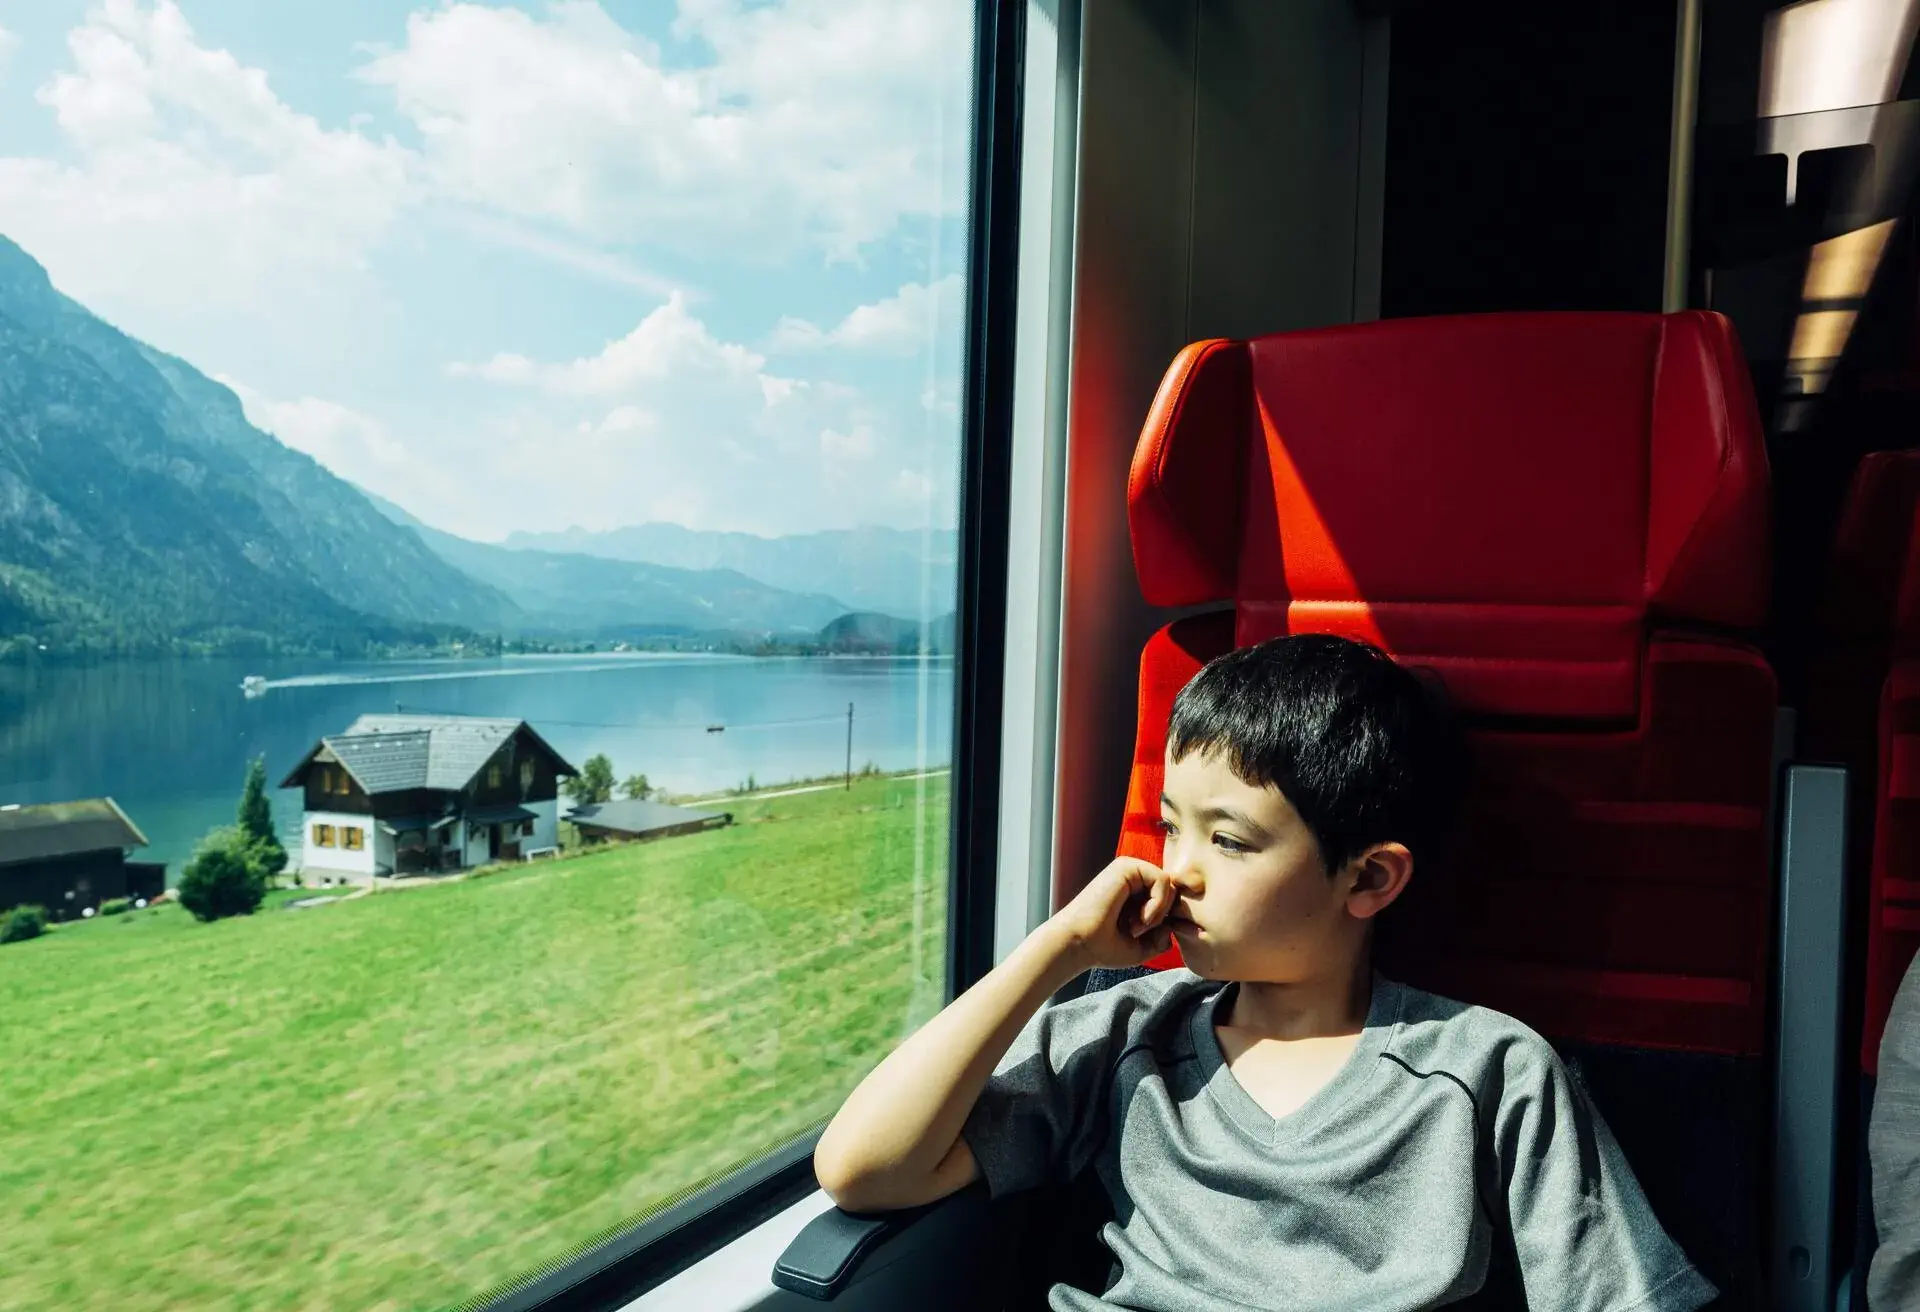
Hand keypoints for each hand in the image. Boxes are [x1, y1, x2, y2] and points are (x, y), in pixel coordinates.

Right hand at [1043, 857, 1178, 972]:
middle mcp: (1132, 878)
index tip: (1155, 939)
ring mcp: (1129, 870)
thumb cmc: (1102, 947)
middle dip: (1164, 915)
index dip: (1170, 919)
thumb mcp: (1141, 947)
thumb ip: (1161, 937)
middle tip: (1140, 932)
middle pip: (1172, 890)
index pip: (1169, 898)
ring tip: (1137, 927)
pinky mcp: (1126, 867)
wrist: (1078, 944)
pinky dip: (1157, 904)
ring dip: (1159, 911)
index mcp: (1134, 892)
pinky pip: (1162, 880)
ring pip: (1169, 884)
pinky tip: (1140, 919)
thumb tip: (1173, 926)